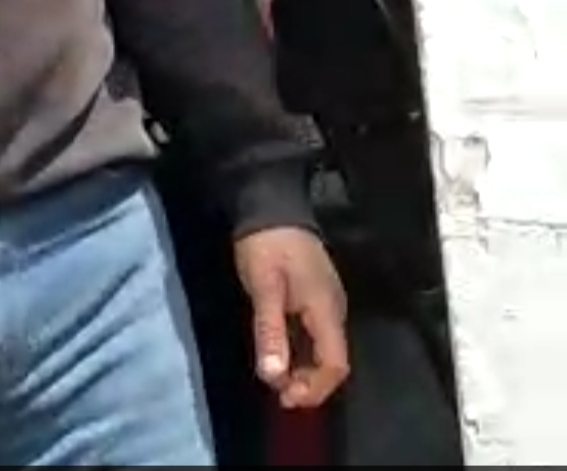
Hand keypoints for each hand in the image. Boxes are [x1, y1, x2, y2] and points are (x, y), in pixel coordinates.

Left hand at [234, 226, 348, 408]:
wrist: (271, 203)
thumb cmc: (268, 244)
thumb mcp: (264, 288)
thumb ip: (271, 331)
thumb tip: (274, 376)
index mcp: (327, 309)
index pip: (335, 364)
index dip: (315, 388)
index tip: (285, 396)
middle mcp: (333, 309)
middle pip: (332, 361)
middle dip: (308, 382)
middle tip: (277, 390)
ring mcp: (325, 302)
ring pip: (322, 349)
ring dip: (302, 368)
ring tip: (275, 375)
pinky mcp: (314, 295)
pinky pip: (313, 334)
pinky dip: (299, 351)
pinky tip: (279, 352)